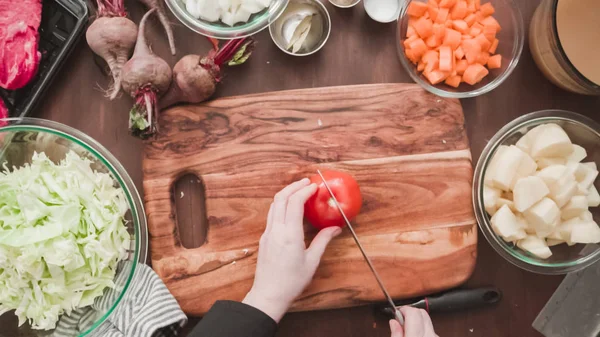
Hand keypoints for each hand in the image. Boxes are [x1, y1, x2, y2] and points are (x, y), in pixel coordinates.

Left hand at [243, 178, 341, 321]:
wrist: (268, 295)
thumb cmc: (291, 282)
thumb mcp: (312, 261)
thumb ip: (323, 241)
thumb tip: (336, 228)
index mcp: (289, 235)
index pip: (295, 203)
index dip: (305, 190)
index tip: (315, 186)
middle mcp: (276, 230)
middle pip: (281, 198)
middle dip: (294, 186)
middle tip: (307, 182)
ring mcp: (268, 233)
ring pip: (274, 205)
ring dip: (286, 194)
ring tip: (299, 191)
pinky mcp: (264, 238)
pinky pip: (272, 215)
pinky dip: (281, 205)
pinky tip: (290, 208)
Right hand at [390, 307, 437, 336]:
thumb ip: (395, 334)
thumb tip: (393, 322)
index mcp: (417, 335)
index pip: (413, 312)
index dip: (403, 309)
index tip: (397, 313)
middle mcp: (429, 334)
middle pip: (421, 312)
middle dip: (410, 313)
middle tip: (402, 322)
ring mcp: (435, 336)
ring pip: (427, 320)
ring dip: (417, 321)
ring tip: (409, 330)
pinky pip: (431, 328)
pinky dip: (423, 328)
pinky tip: (417, 335)